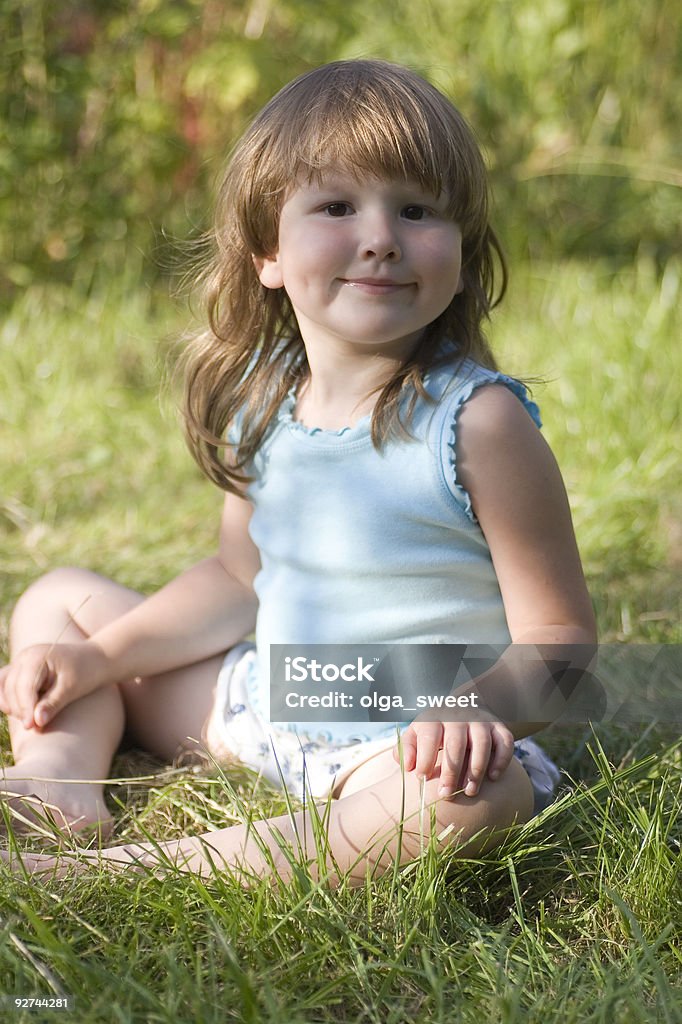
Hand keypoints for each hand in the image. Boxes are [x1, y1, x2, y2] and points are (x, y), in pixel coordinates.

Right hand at [0, 641, 108, 729]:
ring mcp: (20, 663)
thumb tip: (36, 722)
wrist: (92, 660)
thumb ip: (52, 704)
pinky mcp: (19, 671)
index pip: (23, 686)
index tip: (31, 726)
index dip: (25, 708)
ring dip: (12, 706)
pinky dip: (9, 700)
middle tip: (34, 726)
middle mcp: (24, 657)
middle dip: (20, 710)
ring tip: (31, 718)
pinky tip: (22, 712)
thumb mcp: (71, 689)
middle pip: (10, 688)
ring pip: (3, 688)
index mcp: (37, 657)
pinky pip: (4, 686)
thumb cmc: (85, 672)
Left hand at [394, 720, 514, 797]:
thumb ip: (407, 748)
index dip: (424, 758)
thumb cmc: (436, 729)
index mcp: (435, 718)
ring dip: (476, 770)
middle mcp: (458, 717)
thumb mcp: (417, 732)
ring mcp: (480, 721)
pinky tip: (493, 777)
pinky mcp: (499, 727)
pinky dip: (501, 760)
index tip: (421, 778)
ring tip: (469, 792)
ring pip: (482, 744)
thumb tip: (407, 767)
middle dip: (451, 772)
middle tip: (446, 794)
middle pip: (456, 744)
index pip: (429, 736)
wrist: (464, 706)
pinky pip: (505, 742)